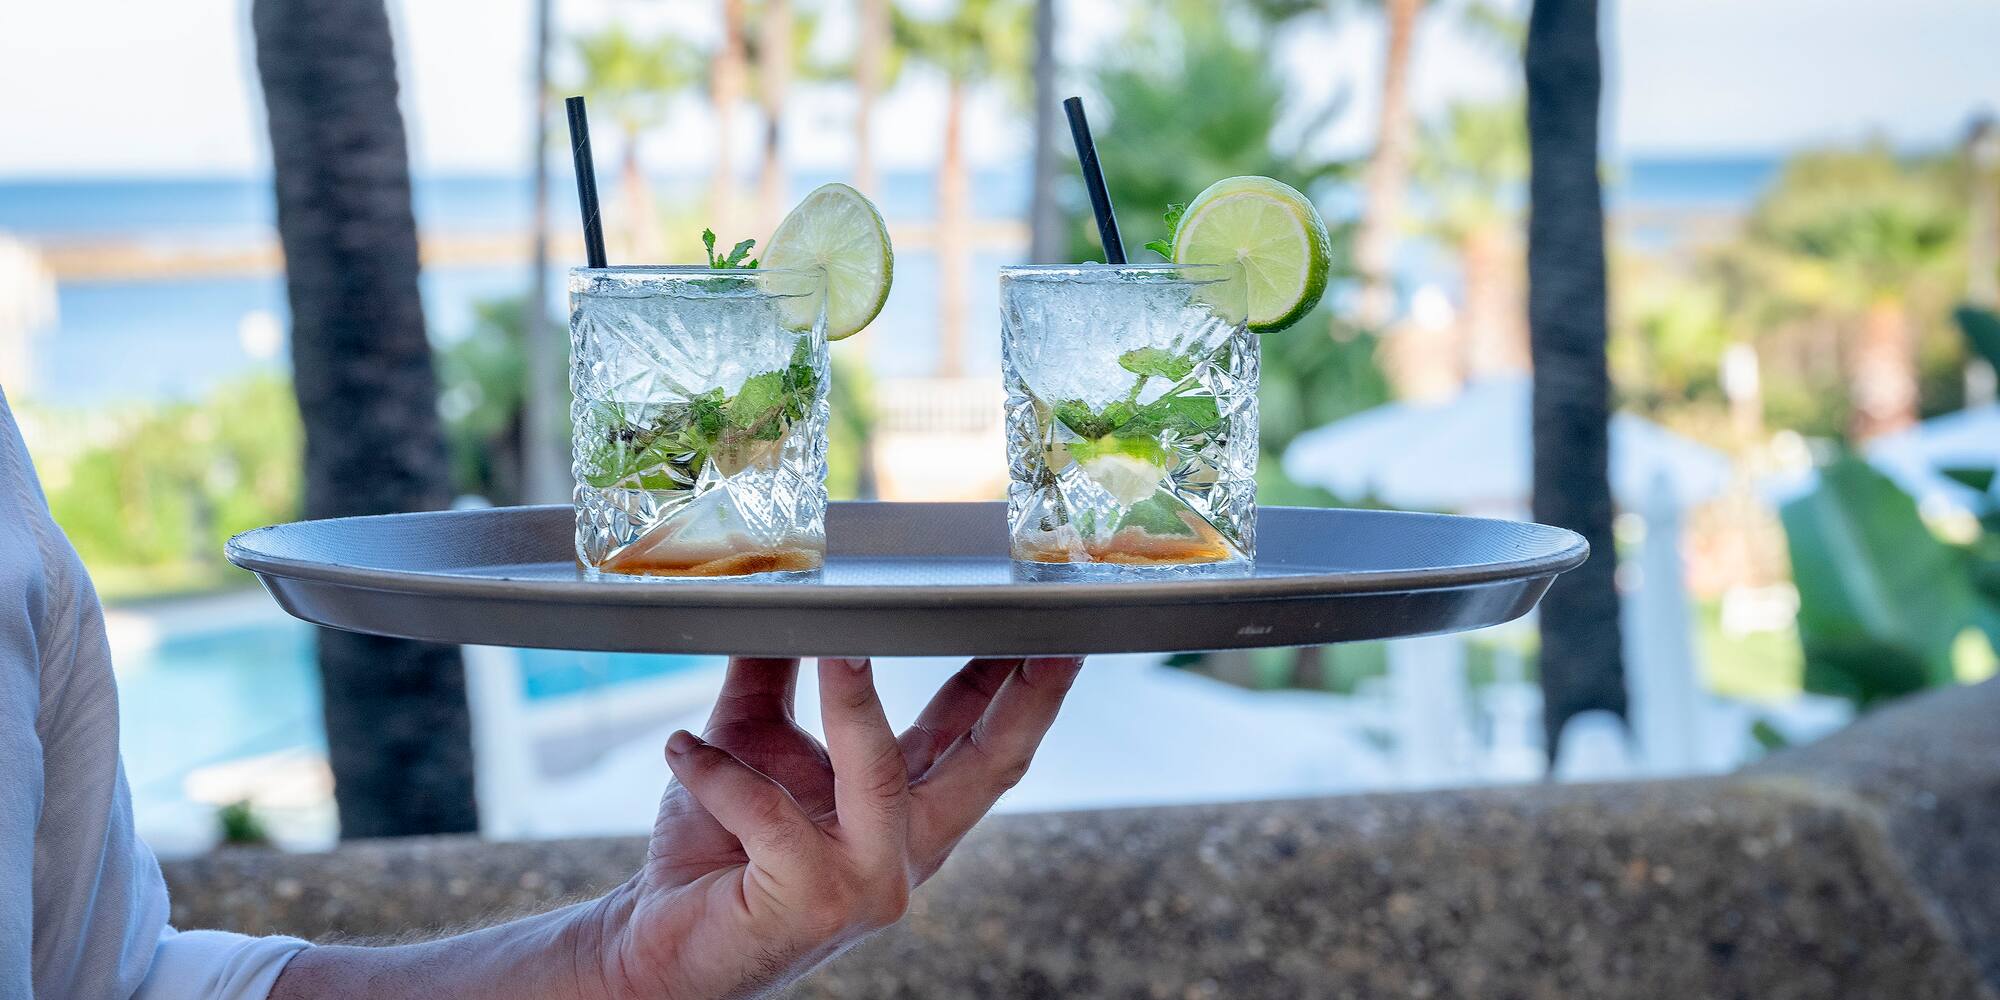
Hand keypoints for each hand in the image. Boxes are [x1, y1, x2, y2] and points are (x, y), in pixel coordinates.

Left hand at [583, 655, 1082, 999]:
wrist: (655, 945)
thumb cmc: (713, 851)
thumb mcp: (751, 744)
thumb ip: (773, 673)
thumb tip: (782, 595)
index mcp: (907, 815)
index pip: (982, 746)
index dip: (1023, 689)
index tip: (1048, 628)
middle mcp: (904, 853)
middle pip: (990, 767)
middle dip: (1025, 697)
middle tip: (1045, 635)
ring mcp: (867, 883)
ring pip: (878, 773)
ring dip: (854, 701)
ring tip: (835, 643)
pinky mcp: (811, 902)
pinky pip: (768, 814)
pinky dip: (721, 774)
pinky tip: (685, 752)